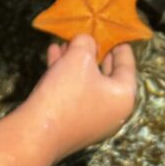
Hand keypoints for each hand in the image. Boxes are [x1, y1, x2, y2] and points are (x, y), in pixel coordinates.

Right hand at [20, 34, 137, 162]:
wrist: (37, 132)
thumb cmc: (67, 92)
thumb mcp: (79, 58)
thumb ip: (86, 43)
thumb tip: (86, 41)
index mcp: (123, 97)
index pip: (127, 65)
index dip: (119, 44)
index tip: (113, 32)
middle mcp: (112, 111)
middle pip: (106, 73)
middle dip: (93, 51)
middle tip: (87, 33)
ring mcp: (92, 119)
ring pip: (87, 82)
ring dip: (75, 60)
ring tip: (64, 41)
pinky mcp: (73, 123)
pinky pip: (74, 92)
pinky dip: (66, 73)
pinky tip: (52, 54)